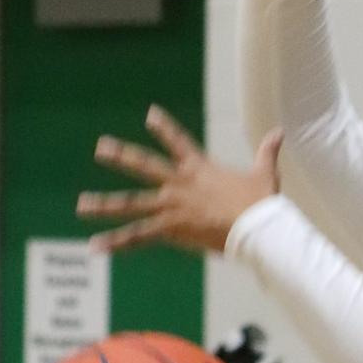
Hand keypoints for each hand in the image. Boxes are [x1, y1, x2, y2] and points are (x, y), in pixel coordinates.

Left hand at [78, 107, 282, 255]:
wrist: (255, 227)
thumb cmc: (261, 203)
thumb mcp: (265, 174)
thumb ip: (267, 152)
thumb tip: (280, 132)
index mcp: (199, 168)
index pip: (177, 141)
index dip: (163, 127)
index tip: (150, 115)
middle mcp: (178, 183)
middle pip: (143, 165)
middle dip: (121, 156)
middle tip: (101, 148)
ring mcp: (171, 205)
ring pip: (131, 203)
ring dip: (104, 204)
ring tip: (82, 205)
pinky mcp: (170, 228)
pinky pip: (137, 236)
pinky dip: (116, 243)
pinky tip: (95, 247)